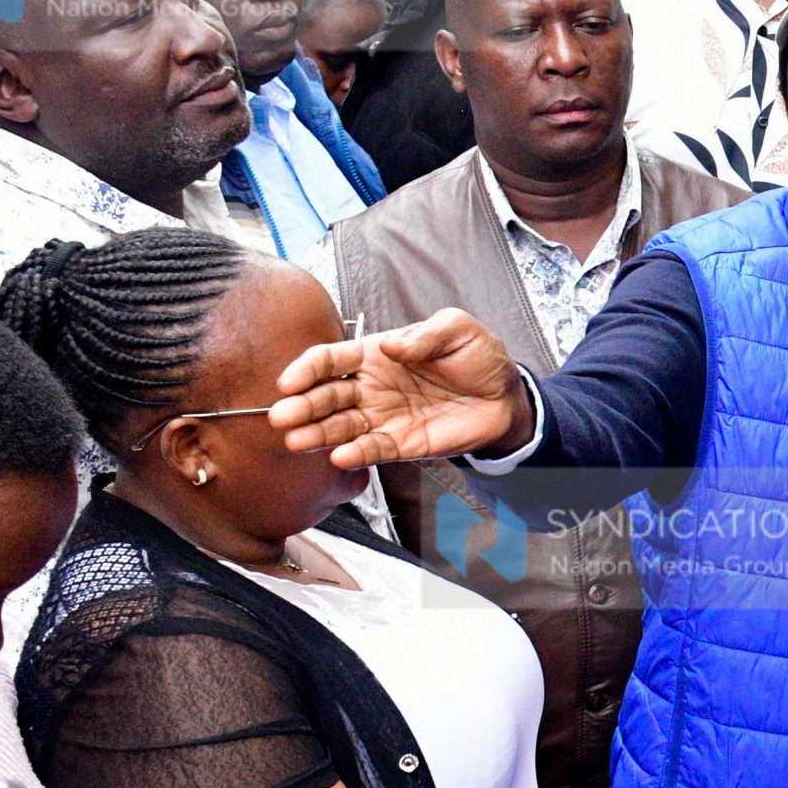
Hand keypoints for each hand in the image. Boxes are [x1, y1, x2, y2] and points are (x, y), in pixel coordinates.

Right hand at [270, 308, 526, 469]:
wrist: (505, 395)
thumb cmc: (477, 356)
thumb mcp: (457, 330)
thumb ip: (425, 335)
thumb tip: (392, 346)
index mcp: (375, 354)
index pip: (330, 360)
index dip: (306, 369)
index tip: (289, 382)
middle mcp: (370, 387)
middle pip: (326, 396)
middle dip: (301, 406)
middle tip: (282, 416)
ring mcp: (382, 417)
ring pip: (340, 427)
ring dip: (317, 434)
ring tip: (296, 441)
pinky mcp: (400, 444)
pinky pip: (371, 450)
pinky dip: (354, 454)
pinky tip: (339, 457)